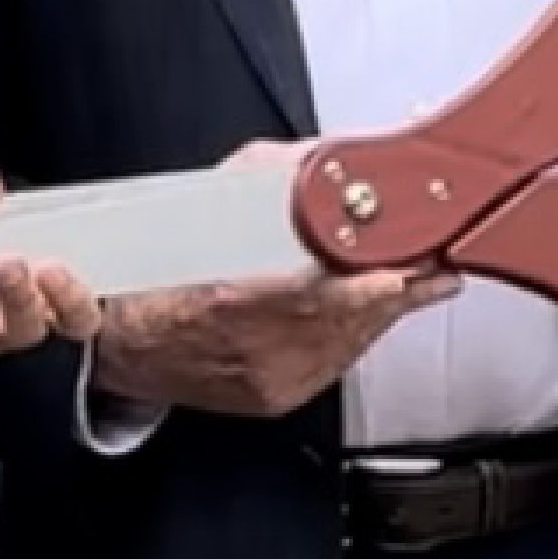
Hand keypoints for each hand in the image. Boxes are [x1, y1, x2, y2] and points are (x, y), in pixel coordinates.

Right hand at [87, 139, 459, 417]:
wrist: (124, 343)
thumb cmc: (158, 275)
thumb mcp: (208, 203)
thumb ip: (270, 179)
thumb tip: (326, 160)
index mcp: (229, 299)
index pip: (320, 298)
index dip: (375, 285)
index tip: (412, 267)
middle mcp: (255, 350)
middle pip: (349, 321)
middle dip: (398, 290)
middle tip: (433, 265)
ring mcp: (271, 381)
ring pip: (351, 344)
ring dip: (385, 311)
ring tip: (419, 282)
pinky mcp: (280, 398)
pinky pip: (337, 363)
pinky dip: (359, 334)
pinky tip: (374, 312)